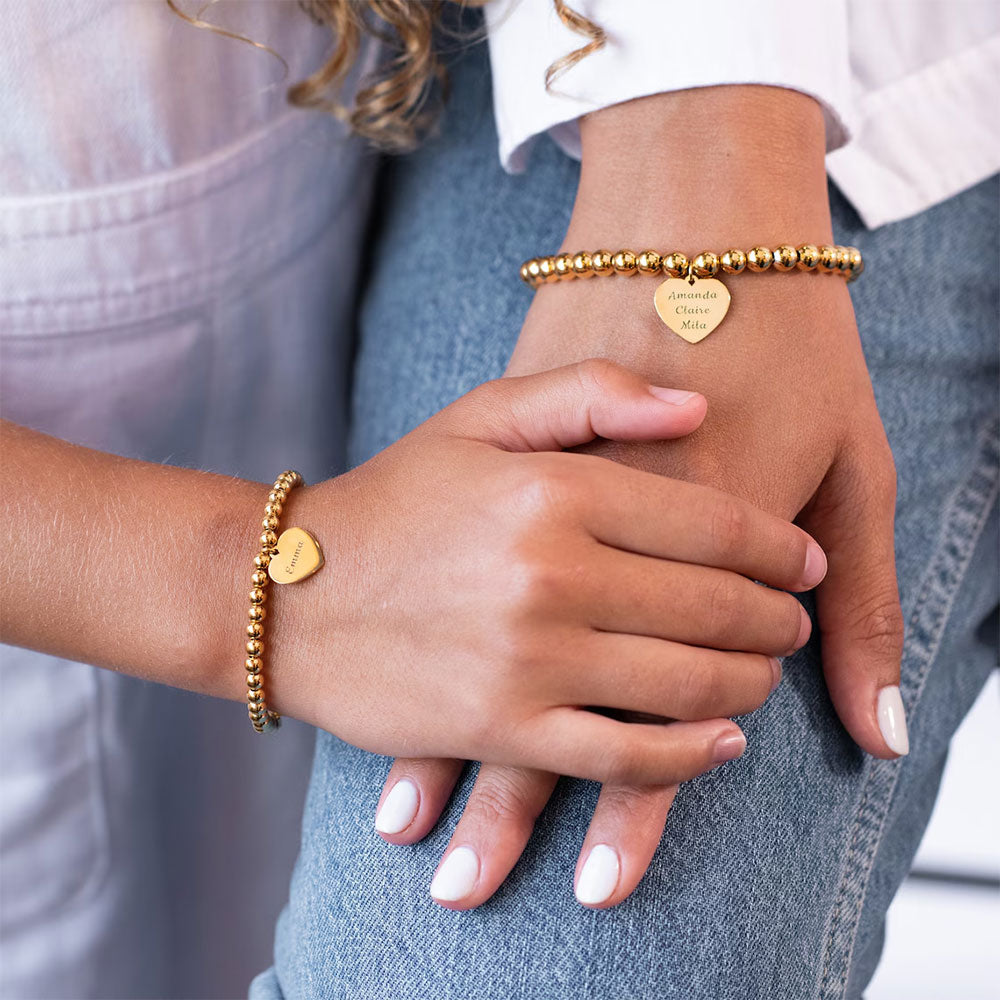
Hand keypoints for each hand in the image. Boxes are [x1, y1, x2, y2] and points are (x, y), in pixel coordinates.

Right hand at [278, 360, 823, 786]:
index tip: (804, 561)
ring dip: (751, 683)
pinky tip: (723, 741)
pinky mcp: (503, 729)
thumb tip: (699, 404)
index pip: (715, 523)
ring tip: (762, 673)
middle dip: (780, 620)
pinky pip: (628, 756)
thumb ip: (591, 392)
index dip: (781, 547)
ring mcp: (529, 660)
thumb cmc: (396, 499)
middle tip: (795, 623)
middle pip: (718, 606)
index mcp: (555, 491)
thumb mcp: (480, 418)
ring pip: (689, 684)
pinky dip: (693, 755)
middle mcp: (552, 574)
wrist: (290, 595)